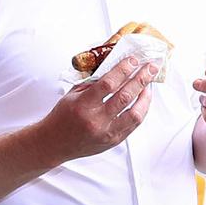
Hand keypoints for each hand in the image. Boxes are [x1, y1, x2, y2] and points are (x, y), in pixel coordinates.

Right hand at [34, 56, 157, 164]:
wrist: (54, 144)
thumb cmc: (62, 117)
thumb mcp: (73, 94)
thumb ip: (94, 83)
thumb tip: (116, 69)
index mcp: (83, 105)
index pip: (108, 84)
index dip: (123, 70)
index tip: (133, 60)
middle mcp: (96, 120)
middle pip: (125, 96)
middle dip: (141, 78)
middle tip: (151, 67)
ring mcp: (107, 133)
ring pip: (135, 114)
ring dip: (145, 96)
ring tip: (149, 84)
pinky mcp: (113, 141)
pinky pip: (133, 125)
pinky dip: (141, 110)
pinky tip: (143, 100)